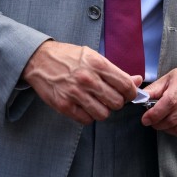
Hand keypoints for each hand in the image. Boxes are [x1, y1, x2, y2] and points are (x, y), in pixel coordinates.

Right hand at [22, 41, 140, 124]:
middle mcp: (88, 79)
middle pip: (116, 102)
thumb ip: (115, 71)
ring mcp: (75, 93)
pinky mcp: (64, 105)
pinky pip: (86, 120)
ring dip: (103, 110)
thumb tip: (137, 80)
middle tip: (110, 97)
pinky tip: (84, 106)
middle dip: (116, 102)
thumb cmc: (68, 56)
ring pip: (103, 114)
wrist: (39, 59)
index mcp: (97, 63)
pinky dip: (88, 116)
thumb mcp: (93, 56)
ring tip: (96, 102)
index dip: (131, 92)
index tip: (128, 94)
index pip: (125, 85)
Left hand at [141, 63, 176, 140]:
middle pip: (173, 119)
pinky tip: (175, 125)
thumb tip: (140, 98)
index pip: (168, 103)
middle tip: (152, 121)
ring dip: (167, 130)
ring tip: (163, 123)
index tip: (145, 119)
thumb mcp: (169, 77)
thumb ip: (154, 89)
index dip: (155, 114)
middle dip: (158, 124)